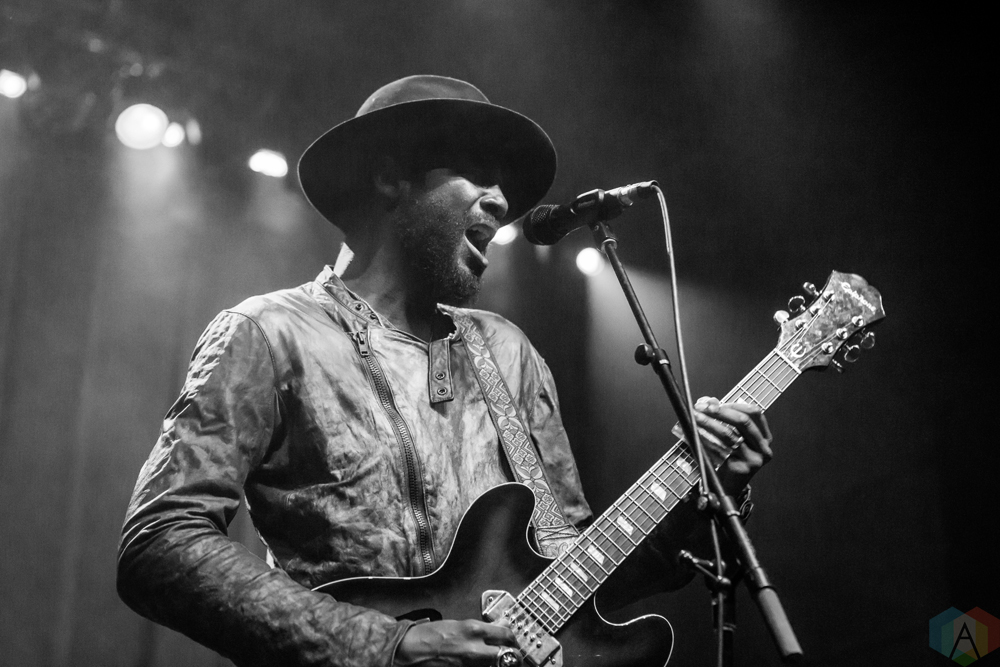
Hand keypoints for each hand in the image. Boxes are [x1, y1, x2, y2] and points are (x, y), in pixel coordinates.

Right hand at [394, 619, 520, 665]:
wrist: (412, 650)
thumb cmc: (431, 635)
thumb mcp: (459, 625)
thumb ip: (481, 629)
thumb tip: (499, 629)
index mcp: (474, 630)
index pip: (506, 635)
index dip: (512, 639)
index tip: (513, 641)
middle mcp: (475, 648)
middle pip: (507, 655)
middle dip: (512, 656)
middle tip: (512, 656)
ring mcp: (470, 665)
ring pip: (494, 665)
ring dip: (496, 663)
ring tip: (491, 660)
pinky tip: (478, 664)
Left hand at [687, 396, 772, 495]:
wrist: (729, 488)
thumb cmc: (730, 459)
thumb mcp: (733, 439)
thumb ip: (724, 420)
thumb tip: (709, 401)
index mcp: (765, 438)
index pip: (755, 414)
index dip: (734, 405)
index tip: (715, 402)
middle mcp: (763, 449)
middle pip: (743, 422)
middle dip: (720, 411)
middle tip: (702, 407)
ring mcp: (753, 459)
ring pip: (729, 435)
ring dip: (708, 423)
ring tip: (694, 417)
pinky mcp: (740, 468)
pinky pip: (719, 449)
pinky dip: (705, 439)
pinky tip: (695, 433)